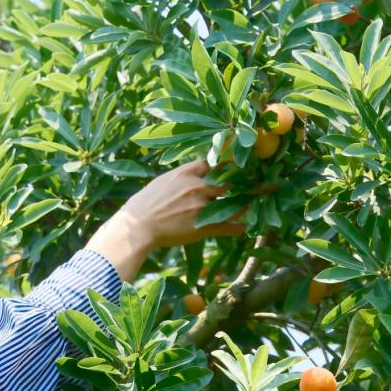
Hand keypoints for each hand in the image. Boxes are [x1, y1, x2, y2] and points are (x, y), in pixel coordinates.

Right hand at [86, 159, 245, 280]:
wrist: (137, 227)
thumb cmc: (144, 205)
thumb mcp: (162, 182)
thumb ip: (180, 176)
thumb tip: (192, 171)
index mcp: (185, 174)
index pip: (211, 163)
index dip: (224, 165)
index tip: (234, 165)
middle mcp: (196, 187)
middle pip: (226, 182)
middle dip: (239, 183)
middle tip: (254, 183)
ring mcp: (200, 207)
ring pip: (230, 204)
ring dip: (243, 205)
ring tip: (251, 203)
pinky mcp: (202, 226)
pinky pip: (226, 226)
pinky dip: (237, 227)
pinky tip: (244, 227)